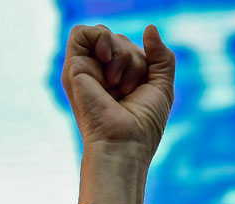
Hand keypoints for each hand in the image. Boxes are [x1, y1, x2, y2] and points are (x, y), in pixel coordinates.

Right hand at [61, 24, 174, 158]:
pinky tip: (105, 57)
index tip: (141, 88)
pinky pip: (80, 33)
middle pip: (119, 39)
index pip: (130, 47)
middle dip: (133, 58)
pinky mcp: (73, 70)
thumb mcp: (162, 84)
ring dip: (121, 53)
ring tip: (117, 84)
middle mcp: (99, 74)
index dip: (142, 59)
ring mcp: (84, 71)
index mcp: (117, 79)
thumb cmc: (143, 125)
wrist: (124, 144)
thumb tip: (149, 28)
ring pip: (103, 34)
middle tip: (129, 89)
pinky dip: (99, 38)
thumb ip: (160, 55)